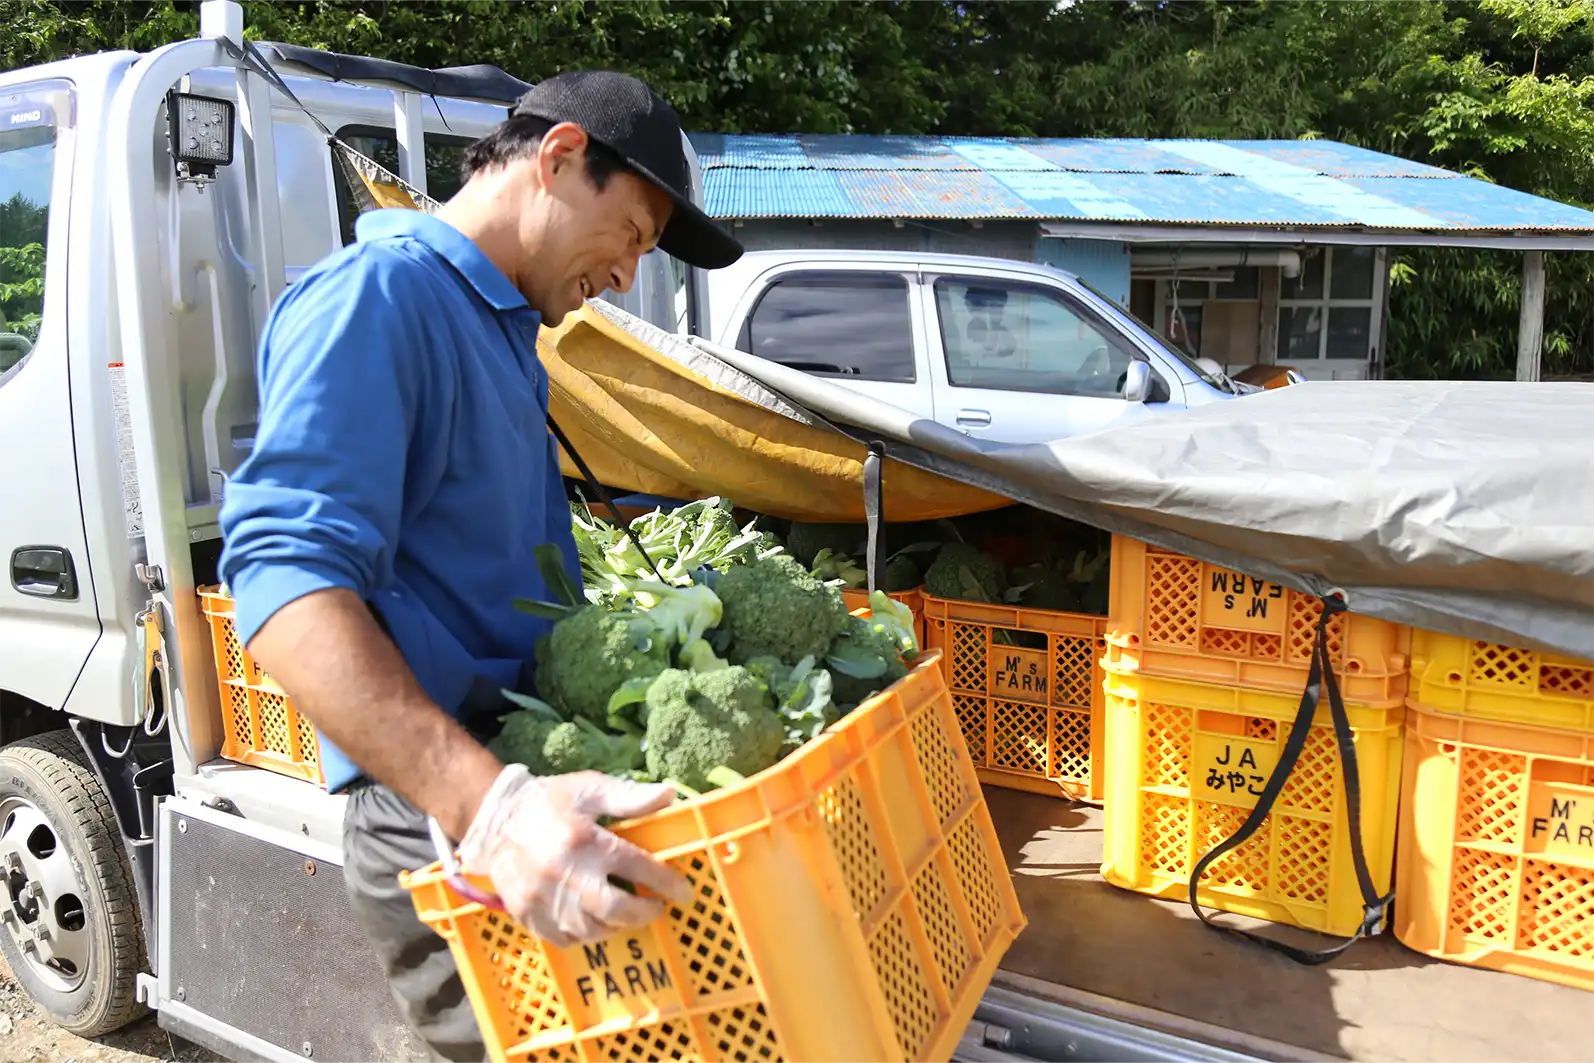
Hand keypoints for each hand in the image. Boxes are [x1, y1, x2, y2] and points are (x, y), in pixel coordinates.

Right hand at [456, 765, 687, 946]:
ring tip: (626, 913)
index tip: (683, 893)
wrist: (495, 819)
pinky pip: (562, 939)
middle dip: (643, 913)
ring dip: (615, 926)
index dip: (666, 883)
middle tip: (655, 907)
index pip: (636, 867)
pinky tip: (593, 922)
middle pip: (614, 910)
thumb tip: (669, 794)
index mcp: (584, 841)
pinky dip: (584, 936)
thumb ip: (629, 796)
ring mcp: (542, 898)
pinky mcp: (526, 914)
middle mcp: (564, 874)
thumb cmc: (549, 801)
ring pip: (589, 930)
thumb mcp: (589, 788)